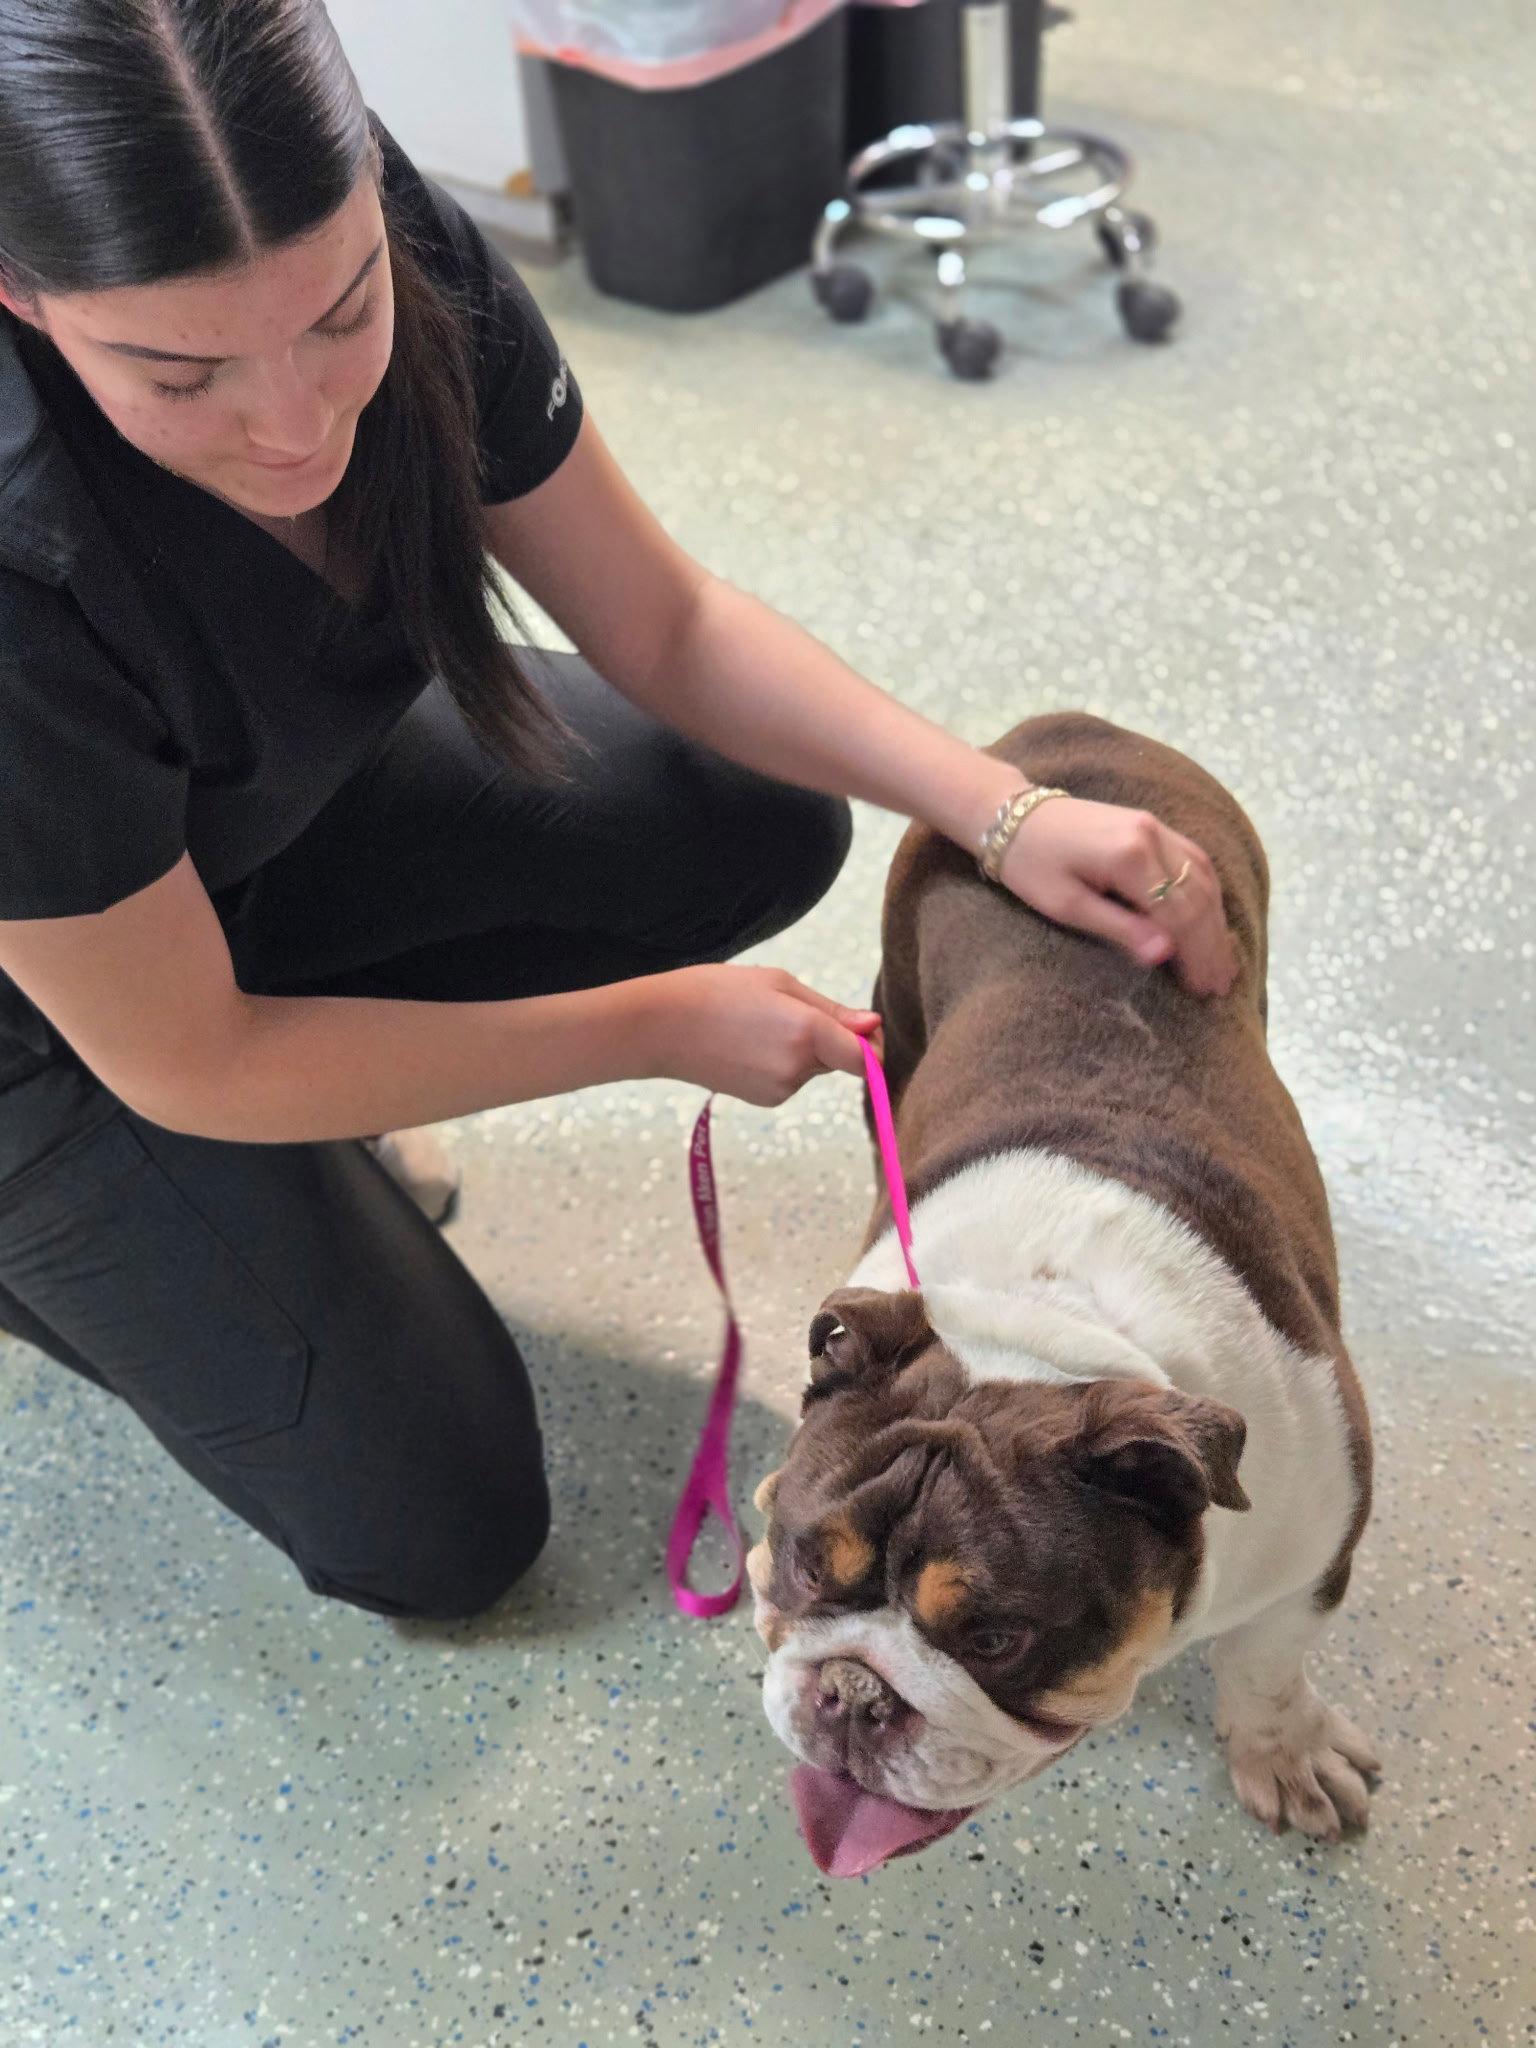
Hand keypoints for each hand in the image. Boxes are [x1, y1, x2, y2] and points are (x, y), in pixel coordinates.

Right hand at [648, 965, 879, 1106]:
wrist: (661, 1027)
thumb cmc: (718, 991)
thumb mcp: (779, 983)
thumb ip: (832, 1010)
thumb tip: (873, 1026)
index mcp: (807, 1032)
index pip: (866, 1059)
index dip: (872, 1046)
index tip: (861, 1028)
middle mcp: (798, 1068)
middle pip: (839, 1059)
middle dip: (828, 1038)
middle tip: (785, 1010)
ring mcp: (781, 1089)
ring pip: (813, 1068)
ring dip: (801, 1050)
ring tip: (757, 1025)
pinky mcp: (766, 1100)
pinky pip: (791, 1079)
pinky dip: (781, 1064)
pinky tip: (747, 1045)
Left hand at [1000, 795, 1236, 996]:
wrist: (1014, 815)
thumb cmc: (1030, 866)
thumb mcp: (1066, 905)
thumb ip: (1118, 928)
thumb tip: (1164, 955)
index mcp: (1128, 858)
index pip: (1178, 914)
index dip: (1194, 955)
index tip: (1202, 989)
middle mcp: (1152, 837)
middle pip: (1197, 896)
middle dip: (1212, 944)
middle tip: (1220, 984)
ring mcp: (1156, 826)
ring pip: (1203, 877)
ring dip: (1216, 921)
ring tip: (1225, 961)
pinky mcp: (1154, 824)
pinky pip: (1194, 860)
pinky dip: (1208, 893)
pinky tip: (1213, 920)